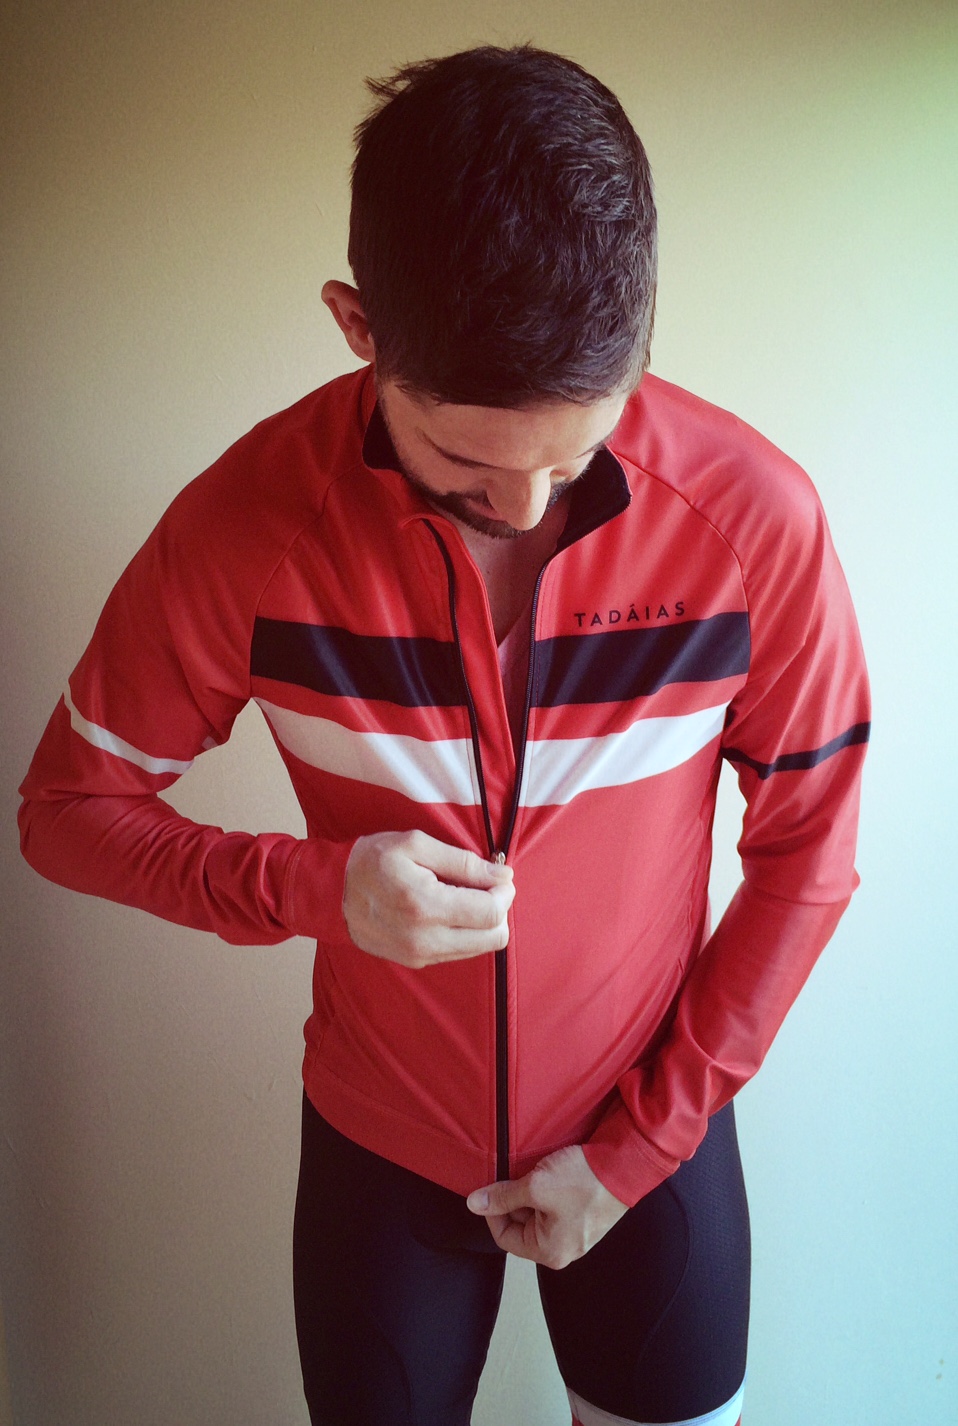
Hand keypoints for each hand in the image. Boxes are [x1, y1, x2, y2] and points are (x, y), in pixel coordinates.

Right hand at [343, 830, 514, 968]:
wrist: (331, 892)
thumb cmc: (372, 860)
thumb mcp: (416, 845)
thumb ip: (463, 861)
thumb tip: (503, 875)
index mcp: (426, 905)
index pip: (491, 912)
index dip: (504, 892)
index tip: (498, 876)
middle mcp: (425, 938)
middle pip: (493, 937)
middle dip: (499, 909)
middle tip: (485, 886)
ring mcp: (420, 954)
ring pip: (480, 948)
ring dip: (483, 923)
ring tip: (463, 896)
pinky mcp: (415, 961)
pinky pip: (458, 952)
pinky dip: (465, 932)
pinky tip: (448, 910)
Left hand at [466, 1145, 627, 1268]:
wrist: (625, 1166)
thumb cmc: (584, 1181)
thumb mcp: (536, 1187)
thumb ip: (503, 1197)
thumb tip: (474, 1203)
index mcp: (549, 1252)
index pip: (504, 1238)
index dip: (493, 1212)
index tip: (490, 1189)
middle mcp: (563, 1249)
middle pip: (522, 1226)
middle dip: (513, 1201)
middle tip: (510, 1176)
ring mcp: (576, 1234)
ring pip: (538, 1215)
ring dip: (529, 1194)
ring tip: (530, 1172)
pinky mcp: (585, 1217)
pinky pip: (554, 1208)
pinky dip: (546, 1192)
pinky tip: (547, 1174)